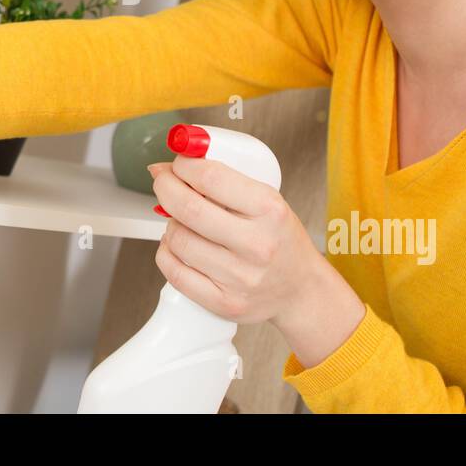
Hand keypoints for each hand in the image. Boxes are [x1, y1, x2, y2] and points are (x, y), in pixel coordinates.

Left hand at [148, 154, 323, 326]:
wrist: (301, 291)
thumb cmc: (280, 240)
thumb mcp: (268, 201)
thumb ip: (226, 182)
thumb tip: (176, 165)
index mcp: (269, 210)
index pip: (211, 177)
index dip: (183, 165)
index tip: (177, 163)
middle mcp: (256, 244)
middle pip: (187, 208)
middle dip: (165, 187)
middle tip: (164, 181)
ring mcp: (239, 277)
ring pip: (177, 239)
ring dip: (170, 223)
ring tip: (182, 221)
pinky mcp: (224, 302)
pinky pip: (175, 272)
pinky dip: (166, 253)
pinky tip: (177, 246)